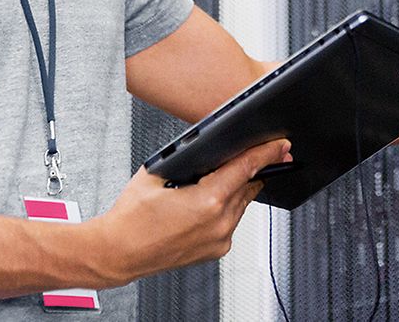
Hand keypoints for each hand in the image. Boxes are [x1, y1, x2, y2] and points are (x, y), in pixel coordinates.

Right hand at [92, 139, 289, 285]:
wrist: (118, 252)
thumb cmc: (131, 217)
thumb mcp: (158, 173)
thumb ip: (188, 160)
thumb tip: (209, 148)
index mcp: (207, 201)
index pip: (247, 168)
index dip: (267, 153)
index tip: (280, 145)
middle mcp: (218, 223)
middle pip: (249, 186)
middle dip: (256, 169)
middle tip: (267, 153)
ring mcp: (219, 240)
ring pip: (242, 204)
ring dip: (240, 188)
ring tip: (231, 174)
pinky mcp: (215, 251)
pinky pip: (232, 222)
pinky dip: (228, 208)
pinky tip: (214, 199)